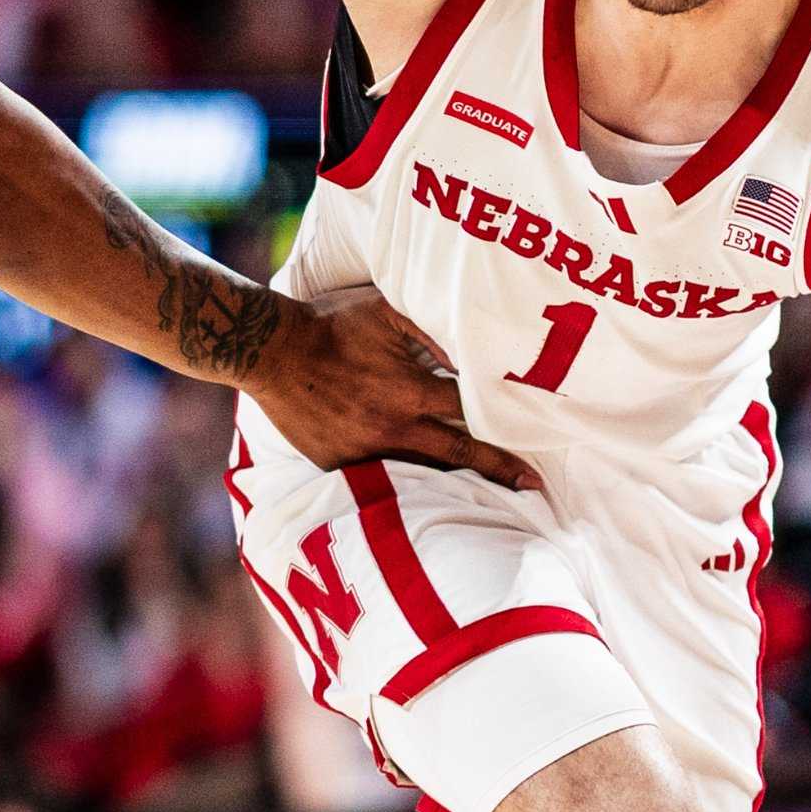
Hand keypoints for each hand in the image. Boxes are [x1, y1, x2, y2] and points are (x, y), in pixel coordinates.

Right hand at [249, 284, 538, 491]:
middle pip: (459, 453)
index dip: (505, 422)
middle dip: (499, 469)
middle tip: (534, 487)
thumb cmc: (332, 326)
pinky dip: (407, 489)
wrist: (272, 352)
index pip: (470, 410)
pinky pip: (382, 481)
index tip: (538, 431)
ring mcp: (365, 452)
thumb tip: (468, 350)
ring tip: (491, 500)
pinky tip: (429, 499)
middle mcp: (393, 427)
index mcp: (409, 391)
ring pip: (425, 474)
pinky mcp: (340, 465)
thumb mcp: (385, 311)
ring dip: (459, 485)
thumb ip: (430, 326)